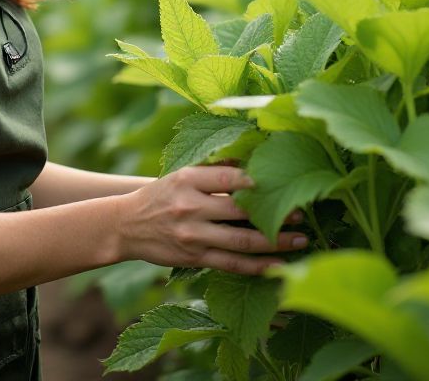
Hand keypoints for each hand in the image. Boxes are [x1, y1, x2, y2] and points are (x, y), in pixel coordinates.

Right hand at [118, 165, 307, 275]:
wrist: (126, 224)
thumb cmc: (160, 195)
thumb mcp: (180, 174)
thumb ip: (212, 170)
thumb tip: (250, 162)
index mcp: (187, 179)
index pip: (228, 177)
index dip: (256, 180)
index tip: (282, 180)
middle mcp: (190, 206)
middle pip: (239, 211)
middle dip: (274, 213)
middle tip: (302, 212)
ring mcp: (193, 234)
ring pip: (241, 240)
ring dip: (275, 242)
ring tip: (300, 239)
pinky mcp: (195, 258)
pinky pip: (232, 264)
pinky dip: (258, 266)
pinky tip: (279, 265)